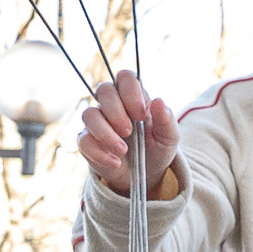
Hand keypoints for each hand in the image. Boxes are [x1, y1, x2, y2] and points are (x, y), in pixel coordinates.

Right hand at [79, 72, 179, 200]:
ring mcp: (98, 123)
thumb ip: (166, 119)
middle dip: (116, 111)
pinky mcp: (87, 142)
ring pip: (88, 114)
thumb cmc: (158, 148)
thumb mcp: (169, 136)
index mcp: (133, 97)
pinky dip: (99, 153)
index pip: (125, 77)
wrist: (147, 174)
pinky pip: (83, 141)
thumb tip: (159, 101)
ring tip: (123, 150)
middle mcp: (112, 105)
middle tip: (129, 131)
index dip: (131, 91)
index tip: (141, 114)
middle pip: (104, 90)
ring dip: (105, 133)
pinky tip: (116, 162)